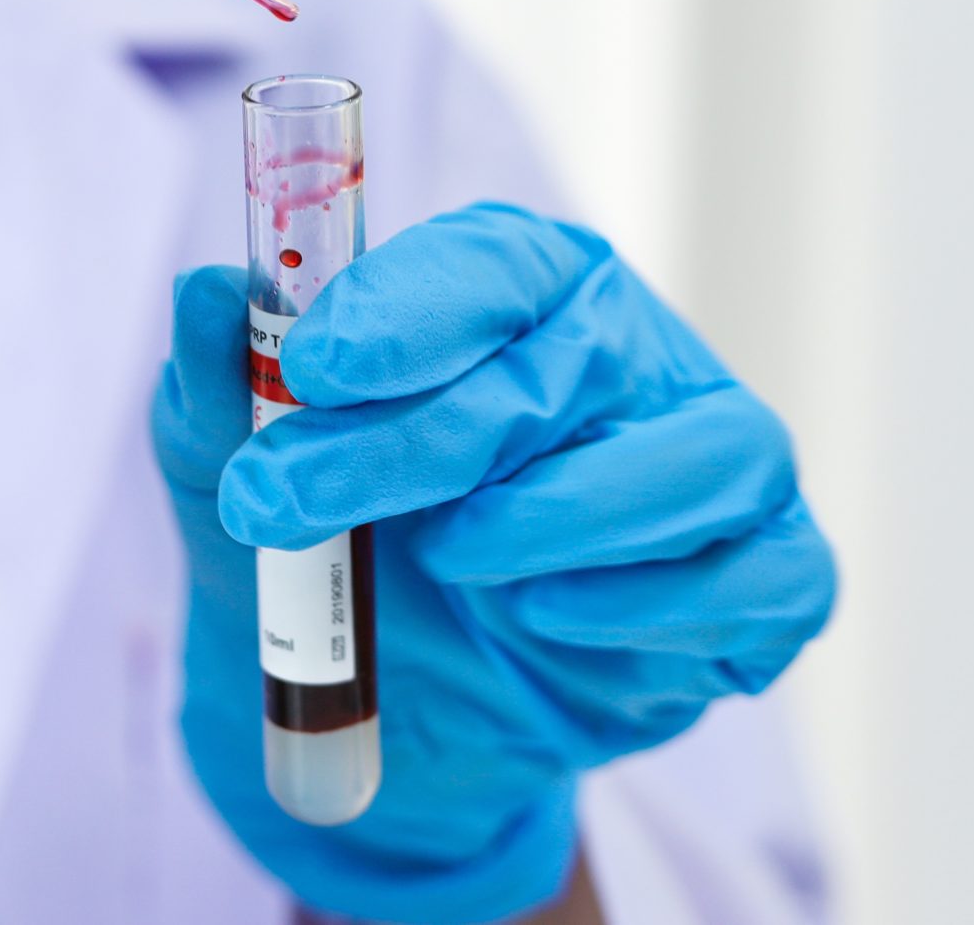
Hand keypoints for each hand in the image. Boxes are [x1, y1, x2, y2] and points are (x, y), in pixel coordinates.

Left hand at [153, 204, 837, 923]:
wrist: (396, 708)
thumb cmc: (335, 537)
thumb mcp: (232, 466)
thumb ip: (217, 385)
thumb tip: (207, 291)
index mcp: (523, 291)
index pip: (496, 265)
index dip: (407, 308)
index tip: (310, 365)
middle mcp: (634, 357)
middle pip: (567, 368)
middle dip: (419, 439)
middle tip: (292, 499)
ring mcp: (713, 466)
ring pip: (708, 457)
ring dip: (566, 511)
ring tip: (455, 558)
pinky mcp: (762, 583)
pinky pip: (765, 577)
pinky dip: (661, 601)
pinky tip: (552, 618)